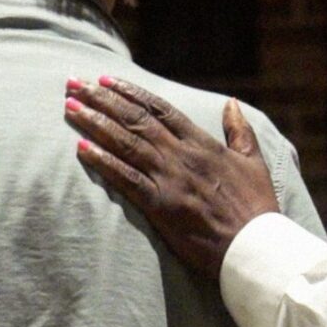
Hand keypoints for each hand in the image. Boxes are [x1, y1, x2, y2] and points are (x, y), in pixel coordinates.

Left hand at [65, 77, 278, 278]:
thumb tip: (231, 103)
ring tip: (69, 107)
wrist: (255, 246)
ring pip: (126, 143)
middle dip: (101, 99)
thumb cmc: (257, 207)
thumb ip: (240, 130)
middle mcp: (182, 155)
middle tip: (73, 83)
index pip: (160, 109)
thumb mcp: (254, 161)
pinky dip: (103, 161)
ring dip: (94, 122)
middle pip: (135, 119)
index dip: (129, 92)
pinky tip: (81, 148)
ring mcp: (170, 179)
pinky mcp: (161, 205)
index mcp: (202, 143)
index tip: (105, 79)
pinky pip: (126, 179)